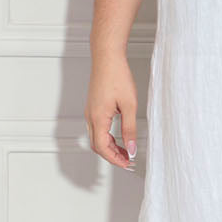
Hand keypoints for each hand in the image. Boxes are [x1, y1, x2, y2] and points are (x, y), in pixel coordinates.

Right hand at [85, 52, 138, 169]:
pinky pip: (97, 128)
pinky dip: (107, 137)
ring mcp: (90, 112)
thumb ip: (130, 129)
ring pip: (96, 138)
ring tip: (125, 151)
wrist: (107, 57)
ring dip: (109, 147)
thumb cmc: (117, 76)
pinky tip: (118, 137)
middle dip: (112, 156)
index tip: (127, 164)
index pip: (103, 148)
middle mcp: (90, 116)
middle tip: (128, 161)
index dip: (115, 159)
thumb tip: (131, 148)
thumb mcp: (129, 105)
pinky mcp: (93, 107)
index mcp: (98, 118)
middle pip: (97, 146)